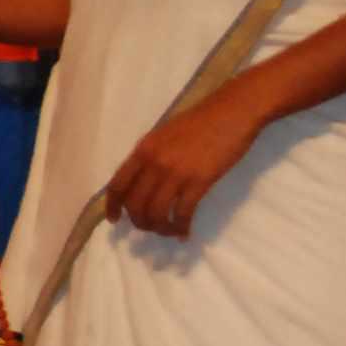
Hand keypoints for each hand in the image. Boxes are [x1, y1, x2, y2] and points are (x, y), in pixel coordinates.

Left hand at [102, 93, 265, 239]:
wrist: (232, 112)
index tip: (114, 220)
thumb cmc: (201, 121)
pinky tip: (184, 232)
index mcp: (143, 149)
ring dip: (159, 228)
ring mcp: (176, 172)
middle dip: (139, 222)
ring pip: (156, 212)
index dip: (113, 205)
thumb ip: (151, 155)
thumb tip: (143, 180)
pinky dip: (180, 227)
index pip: (118, 184)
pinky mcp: (199, 181)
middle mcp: (154, 162)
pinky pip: (182, 213)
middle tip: (149, 228)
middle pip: (135, 203)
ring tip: (167, 232)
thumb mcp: (164, 135)